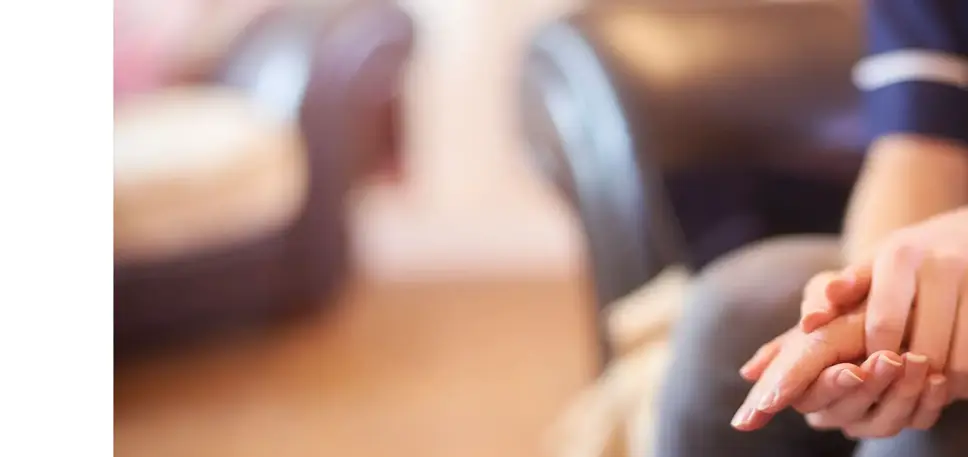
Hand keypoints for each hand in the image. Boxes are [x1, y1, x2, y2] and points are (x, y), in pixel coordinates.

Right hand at [733, 290, 948, 435]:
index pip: (802, 393)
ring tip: (917, 360)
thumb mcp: (837, 286)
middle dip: (867, 388)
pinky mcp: (896, 418)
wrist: (899, 305)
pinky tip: (936, 379)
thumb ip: (820, 298)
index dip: (829, 386)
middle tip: (889, 359)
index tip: (853, 371)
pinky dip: (926, 403)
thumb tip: (812, 317)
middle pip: (838, 411)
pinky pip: (912, 423)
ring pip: (879, 423)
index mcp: (798, 370)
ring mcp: (861, 416)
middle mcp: (826, 401)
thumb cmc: (858, 296)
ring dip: (899, 393)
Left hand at [797, 208, 967, 399]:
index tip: (870, 370)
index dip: (876, 358)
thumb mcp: (866, 269)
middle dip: (912, 376)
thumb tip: (809, 323)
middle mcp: (943, 262)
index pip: (884, 326)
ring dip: (947, 384)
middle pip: (928, 348)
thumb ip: (829, 295)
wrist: (965, 234)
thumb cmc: (902, 262)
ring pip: (963, 361)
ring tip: (931, 383)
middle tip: (902, 383)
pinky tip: (956, 375)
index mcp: (899, 255)